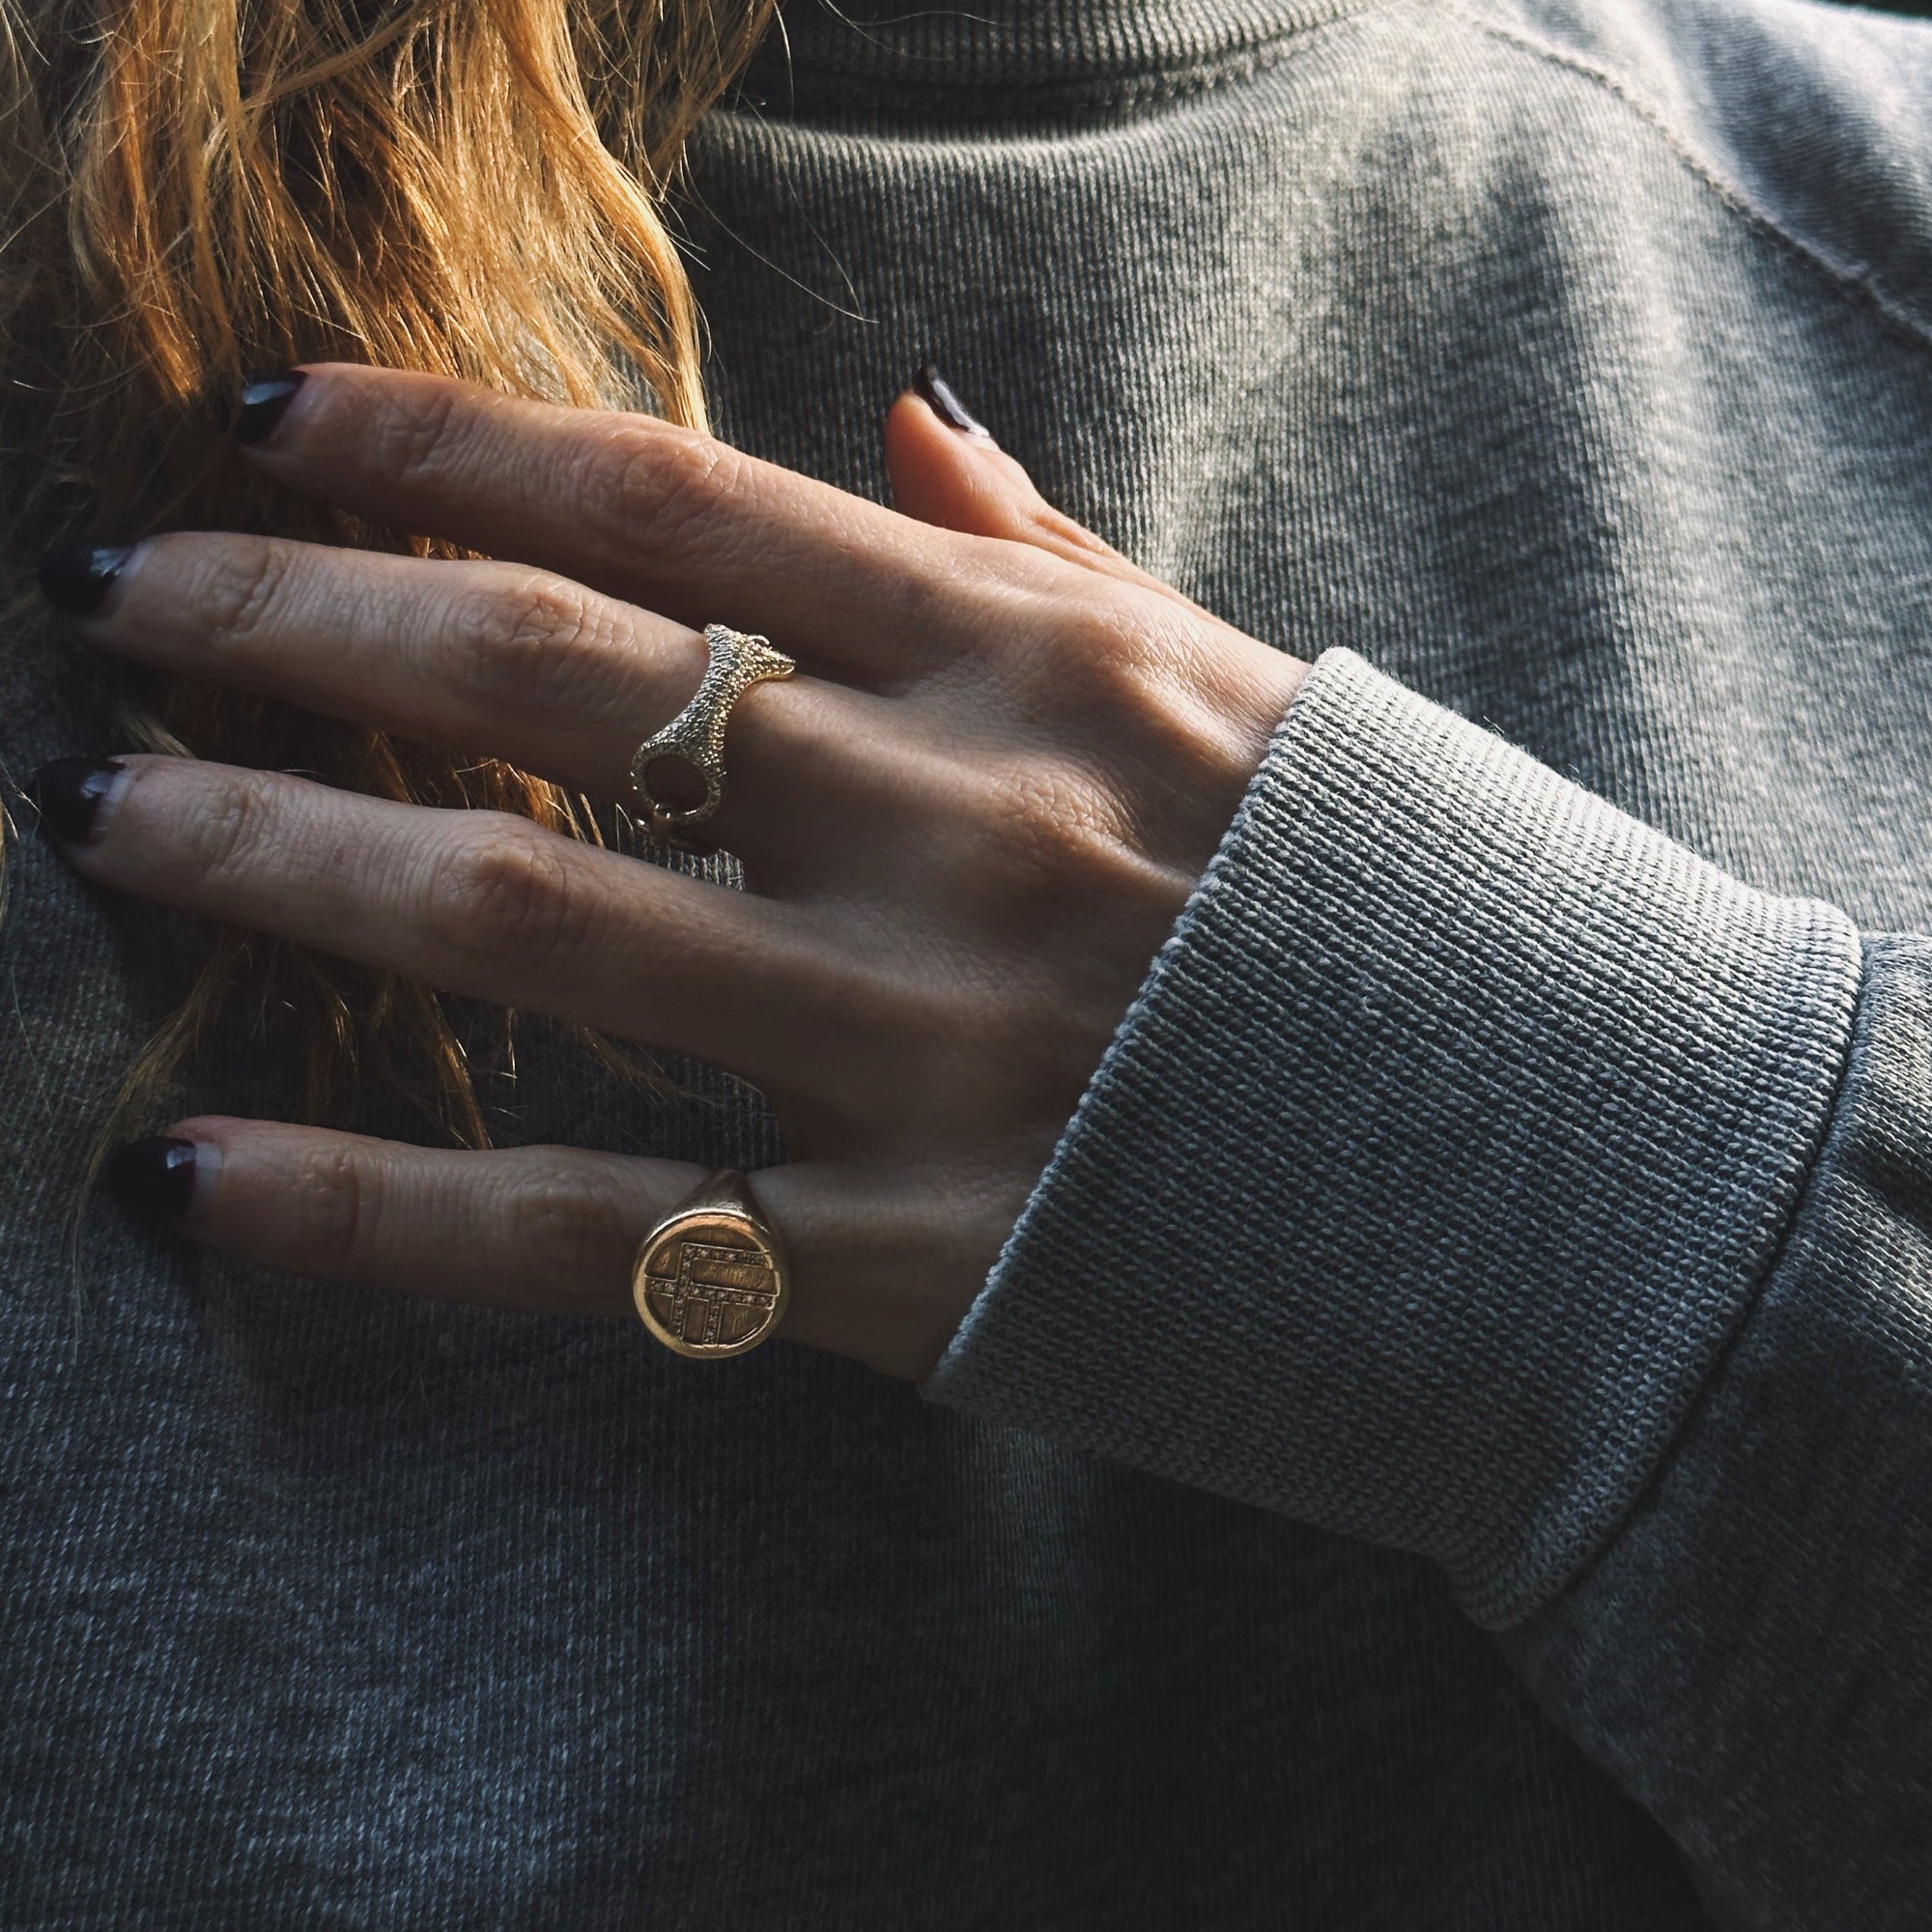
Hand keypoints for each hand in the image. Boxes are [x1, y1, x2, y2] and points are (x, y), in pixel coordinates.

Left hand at [37, 365, 1305, 1379]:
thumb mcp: (1226, 682)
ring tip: (107, 816)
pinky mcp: (904, 1255)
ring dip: (276, 858)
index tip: (257, 421)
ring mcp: (918, 1042)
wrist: (1565, 1172)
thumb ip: (1041, 552)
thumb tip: (898, 425)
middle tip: (121, 605)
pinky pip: (583, 1223)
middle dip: (293, 620)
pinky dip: (370, 1206)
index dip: (427, 444)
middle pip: (547, 681)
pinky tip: (192, 1178)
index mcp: (1028, 659)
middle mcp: (951, 820)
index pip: (662, 499)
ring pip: (522, 922)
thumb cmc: (1382, 906)